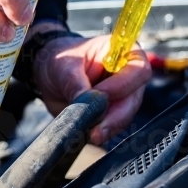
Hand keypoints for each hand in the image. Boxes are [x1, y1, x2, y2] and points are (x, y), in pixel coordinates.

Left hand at [31, 28, 151, 144]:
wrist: (49, 76)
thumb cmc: (60, 59)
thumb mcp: (64, 65)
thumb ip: (76, 83)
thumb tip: (88, 104)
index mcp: (122, 52)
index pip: (138, 69)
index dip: (123, 85)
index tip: (101, 96)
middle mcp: (128, 75)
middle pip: (134, 98)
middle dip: (116, 116)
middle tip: (96, 130)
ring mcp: (122, 96)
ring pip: (125, 116)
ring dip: (108, 127)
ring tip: (89, 134)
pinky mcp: (113, 114)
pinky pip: (113, 127)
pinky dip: (102, 132)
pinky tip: (88, 134)